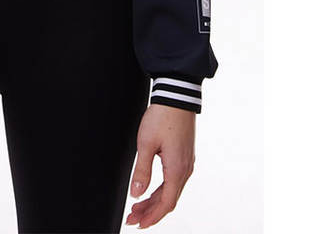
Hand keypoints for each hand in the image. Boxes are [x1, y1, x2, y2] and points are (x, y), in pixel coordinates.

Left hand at [125, 104, 195, 228]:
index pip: (166, 203)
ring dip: (154, 201)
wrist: (176, 97)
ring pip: (171, 191)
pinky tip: (150, 191)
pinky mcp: (184, 157)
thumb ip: (141, 171)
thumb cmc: (162, 117)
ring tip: (137, 207)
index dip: (152, 216)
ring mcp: (186, 163)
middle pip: (168, 200)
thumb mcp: (146, 143)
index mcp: (177, 170)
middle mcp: (185, 170)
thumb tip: (136, 194)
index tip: (138, 224)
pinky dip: (161, 190)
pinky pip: (173, 181)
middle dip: (150, 212)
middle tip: (132, 218)